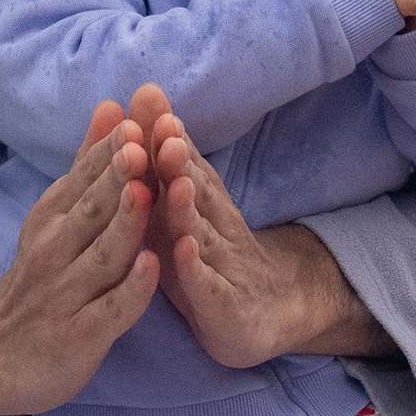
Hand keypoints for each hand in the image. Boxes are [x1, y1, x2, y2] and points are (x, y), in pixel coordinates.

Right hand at [0, 103, 159, 415]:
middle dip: (117, 177)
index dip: (108, 152)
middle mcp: (55, 251)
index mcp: (52, 218)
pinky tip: (152, 267)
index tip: (134, 121)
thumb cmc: (42, 278)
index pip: (82, 178)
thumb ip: (88, 164)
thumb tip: (113, 106)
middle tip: (140, 145)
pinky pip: (112, 309)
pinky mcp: (83, 334)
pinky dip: (132, 288)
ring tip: (147, 193)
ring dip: (126, 224)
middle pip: (91, 211)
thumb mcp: (55, 216)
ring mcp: (68, 294)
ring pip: (103, 255)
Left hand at [135, 95, 390, 367]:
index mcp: (200, 206)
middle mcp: (215, 228)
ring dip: (189, 208)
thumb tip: (145, 103)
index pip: (182, 165)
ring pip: (203, 234)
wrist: (270, 314)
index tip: (149, 100)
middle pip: (197, 191)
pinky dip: (196, 269)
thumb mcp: (185, 211)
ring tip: (177, 184)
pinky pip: (209, 286)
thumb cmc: (210, 258)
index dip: (165, 135)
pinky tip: (185, 251)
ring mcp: (223, 267)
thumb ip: (166, 164)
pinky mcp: (225, 307)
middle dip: (179, 161)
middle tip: (166, 129)